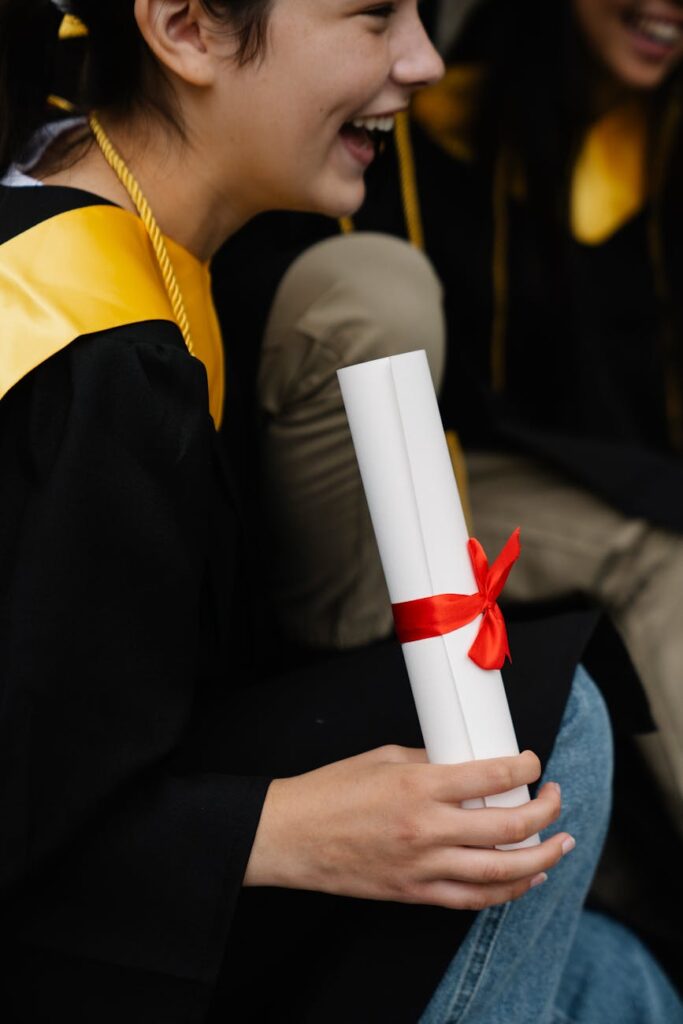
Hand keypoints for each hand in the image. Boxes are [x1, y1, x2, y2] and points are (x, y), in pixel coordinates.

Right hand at [244, 747, 573, 909]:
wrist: (291, 836)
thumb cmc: (331, 791)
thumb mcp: (382, 758)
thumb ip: (428, 762)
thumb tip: (466, 766)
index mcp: (418, 786)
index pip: (489, 775)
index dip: (523, 767)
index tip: (532, 762)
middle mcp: (426, 828)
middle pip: (507, 827)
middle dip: (545, 813)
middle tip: (556, 799)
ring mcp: (422, 866)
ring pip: (499, 870)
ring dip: (540, 858)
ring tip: (560, 845)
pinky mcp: (414, 892)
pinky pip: (471, 899)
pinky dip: (505, 891)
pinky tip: (524, 878)